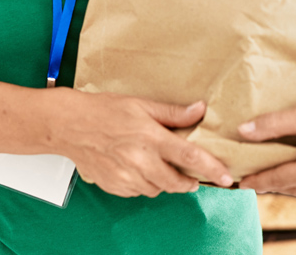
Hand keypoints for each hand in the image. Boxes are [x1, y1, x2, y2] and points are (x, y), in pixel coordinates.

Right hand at [51, 89, 232, 197]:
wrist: (68, 125)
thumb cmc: (102, 110)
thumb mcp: (140, 104)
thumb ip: (172, 112)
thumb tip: (199, 110)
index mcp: (151, 138)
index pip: (191, 158)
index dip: (213, 169)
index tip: (227, 177)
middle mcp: (141, 161)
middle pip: (178, 182)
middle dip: (188, 182)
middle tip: (189, 175)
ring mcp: (127, 177)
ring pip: (158, 189)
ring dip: (163, 181)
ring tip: (153, 164)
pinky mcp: (115, 186)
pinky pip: (138, 191)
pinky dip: (142, 183)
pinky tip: (134, 167)